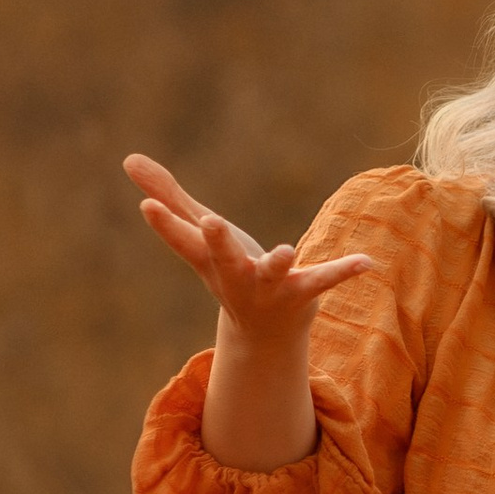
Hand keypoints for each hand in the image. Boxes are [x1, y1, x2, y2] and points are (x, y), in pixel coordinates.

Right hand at [123, 155, 369, 351]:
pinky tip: (366, 262)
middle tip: (209, 221)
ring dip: (276, 264)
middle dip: (216, 241)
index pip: (182, 239)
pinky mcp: (303, 292)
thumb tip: (128, 159)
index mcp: (209, 260)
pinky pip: (324, 280)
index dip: (164, 223)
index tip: (147, 205)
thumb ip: (169, 196)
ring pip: (271, 275)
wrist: (263, 334)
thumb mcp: (199, 234)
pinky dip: (343, 272)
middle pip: (222, 259)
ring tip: (285, 250)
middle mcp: (235, 276)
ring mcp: (269, 288)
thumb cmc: (228, 269)